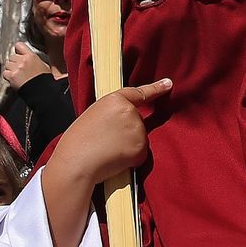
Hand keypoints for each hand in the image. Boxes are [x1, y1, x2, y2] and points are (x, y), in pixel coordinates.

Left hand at [3, 42, 50, 88]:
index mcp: (31, 56)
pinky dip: (8, 77)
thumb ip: (33, 59)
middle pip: (12, 57)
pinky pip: (5, 73)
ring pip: (7, 65)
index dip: (18, 51)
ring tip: (18, 75)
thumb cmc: (44, 80)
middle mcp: (23, 60)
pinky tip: (14, 80)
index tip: (18, 54)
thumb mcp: (43, 65)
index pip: (19, 45)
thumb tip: (27, 57)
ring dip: (11, 69)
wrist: (42, 91)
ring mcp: (16, 68)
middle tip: (20, 70)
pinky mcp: (12, 76)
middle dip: (14, 62)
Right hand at [49, 80, 172, 186]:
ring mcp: (138, 130)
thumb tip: (122, 126)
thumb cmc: (78, 142)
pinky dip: (129, 159)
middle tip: (104, 141)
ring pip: (138, 139)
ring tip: (106, 150)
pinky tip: (114, 160)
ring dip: (127, 147)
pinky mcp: (141, 148)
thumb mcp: (93, 115)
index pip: (139, 93)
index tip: (168, 83)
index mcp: (115, 100)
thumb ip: (111, 114)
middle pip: (136, 122)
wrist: (77, 162)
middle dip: (125, 133)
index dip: (155, 88)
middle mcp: (130, 112)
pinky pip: (139, 154)